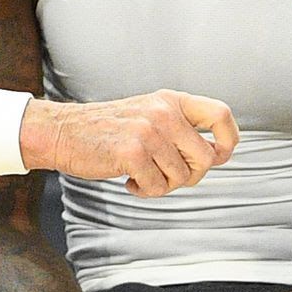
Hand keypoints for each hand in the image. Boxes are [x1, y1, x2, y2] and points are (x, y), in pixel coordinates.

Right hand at [22, 90, 238, 196]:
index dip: (228, 140)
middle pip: (206, 157)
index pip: (221, 114)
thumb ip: (182, 128)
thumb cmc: (109, 130)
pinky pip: (157, 187)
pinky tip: (129, 179)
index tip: (218, 155)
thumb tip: (219, 154)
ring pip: (182, 177)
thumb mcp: (149, 114)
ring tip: (142, 174)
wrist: (63, 132)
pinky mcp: (131, 153)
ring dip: (164, 184)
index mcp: (171, 101)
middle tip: (167, 174)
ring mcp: (148, 132)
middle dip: (190, 175)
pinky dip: (145, 190)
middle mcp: (163, 112)